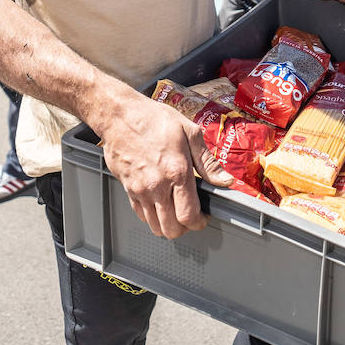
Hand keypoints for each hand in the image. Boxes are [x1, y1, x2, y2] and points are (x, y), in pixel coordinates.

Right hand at [96, 93, 233, 238]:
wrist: (120, 115)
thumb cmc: (153, 119)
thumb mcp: (189, 132)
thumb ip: (208, 162)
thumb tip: (225, 181)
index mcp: (177, 171)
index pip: (189, 215)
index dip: (200, 222)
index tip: (203, 216)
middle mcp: (157, 185)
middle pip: (172, 229)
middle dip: (185, 227)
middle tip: (190, 215)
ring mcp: (140, 190)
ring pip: (155, 226)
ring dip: (168, 224)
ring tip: (175, 210)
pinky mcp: (127, 189)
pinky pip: (141, 215)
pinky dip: (152, 216)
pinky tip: (159, 202)